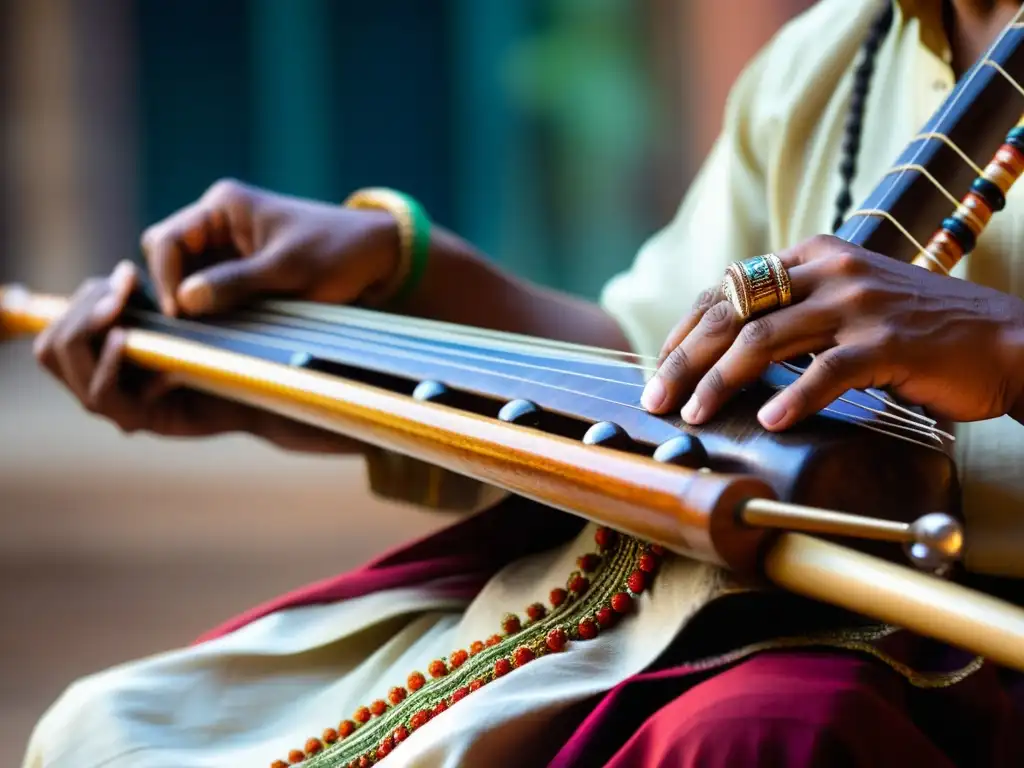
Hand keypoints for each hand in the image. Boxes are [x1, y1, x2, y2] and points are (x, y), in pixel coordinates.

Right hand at [140, 179, 399, 315]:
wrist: (376, 256)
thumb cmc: (337, 253)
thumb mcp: (288, 269)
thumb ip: (236, 283)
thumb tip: (184, 301)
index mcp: (224, 206)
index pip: (168, 240)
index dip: (166, 278)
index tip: (180, 314)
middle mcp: (218, 223)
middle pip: (167, 256)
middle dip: (173, 289)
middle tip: (190, 328)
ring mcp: (227, 248)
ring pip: (184, 278)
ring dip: (191, 305)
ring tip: (203, 335)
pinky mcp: (240, 272)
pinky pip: (208, 291)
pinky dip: (209, 311)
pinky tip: (218, 332)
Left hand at [642, 234, 1023, 430]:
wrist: (1005, 339)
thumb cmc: (917, 330)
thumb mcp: (847, 303)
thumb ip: (794, 314)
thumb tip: (726, 351)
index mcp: (813, 255)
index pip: (727, 288)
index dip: (686, 329)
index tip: (660, 366)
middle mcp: (829, 269)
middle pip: (733, 311)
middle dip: (686, 356)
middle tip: (657, 396)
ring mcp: (859, 303)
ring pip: (766, 339)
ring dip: (721, 381)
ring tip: (695, 415)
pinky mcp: (889, 341)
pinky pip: (827, 370)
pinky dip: (793, 397)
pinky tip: (768, 421)